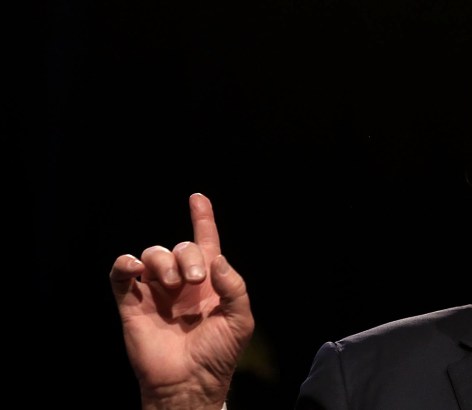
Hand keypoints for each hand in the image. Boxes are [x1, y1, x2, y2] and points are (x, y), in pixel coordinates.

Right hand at [110, 193, 254, 409]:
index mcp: (209, 282)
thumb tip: (218, 260)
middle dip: (186, 256)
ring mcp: (156, 292)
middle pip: (179, 247)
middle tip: (192, 280)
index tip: (197, 198)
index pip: (205, 242)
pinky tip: (134, 267)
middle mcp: (181, 282)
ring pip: (152, 254)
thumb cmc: (218, 353)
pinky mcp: (132, 305)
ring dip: (162, 261)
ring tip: (172, 284)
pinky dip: (125, 264)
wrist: (190, 382)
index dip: (202, 219)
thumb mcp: (240, 318)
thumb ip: (234, 286)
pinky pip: (121, 275)